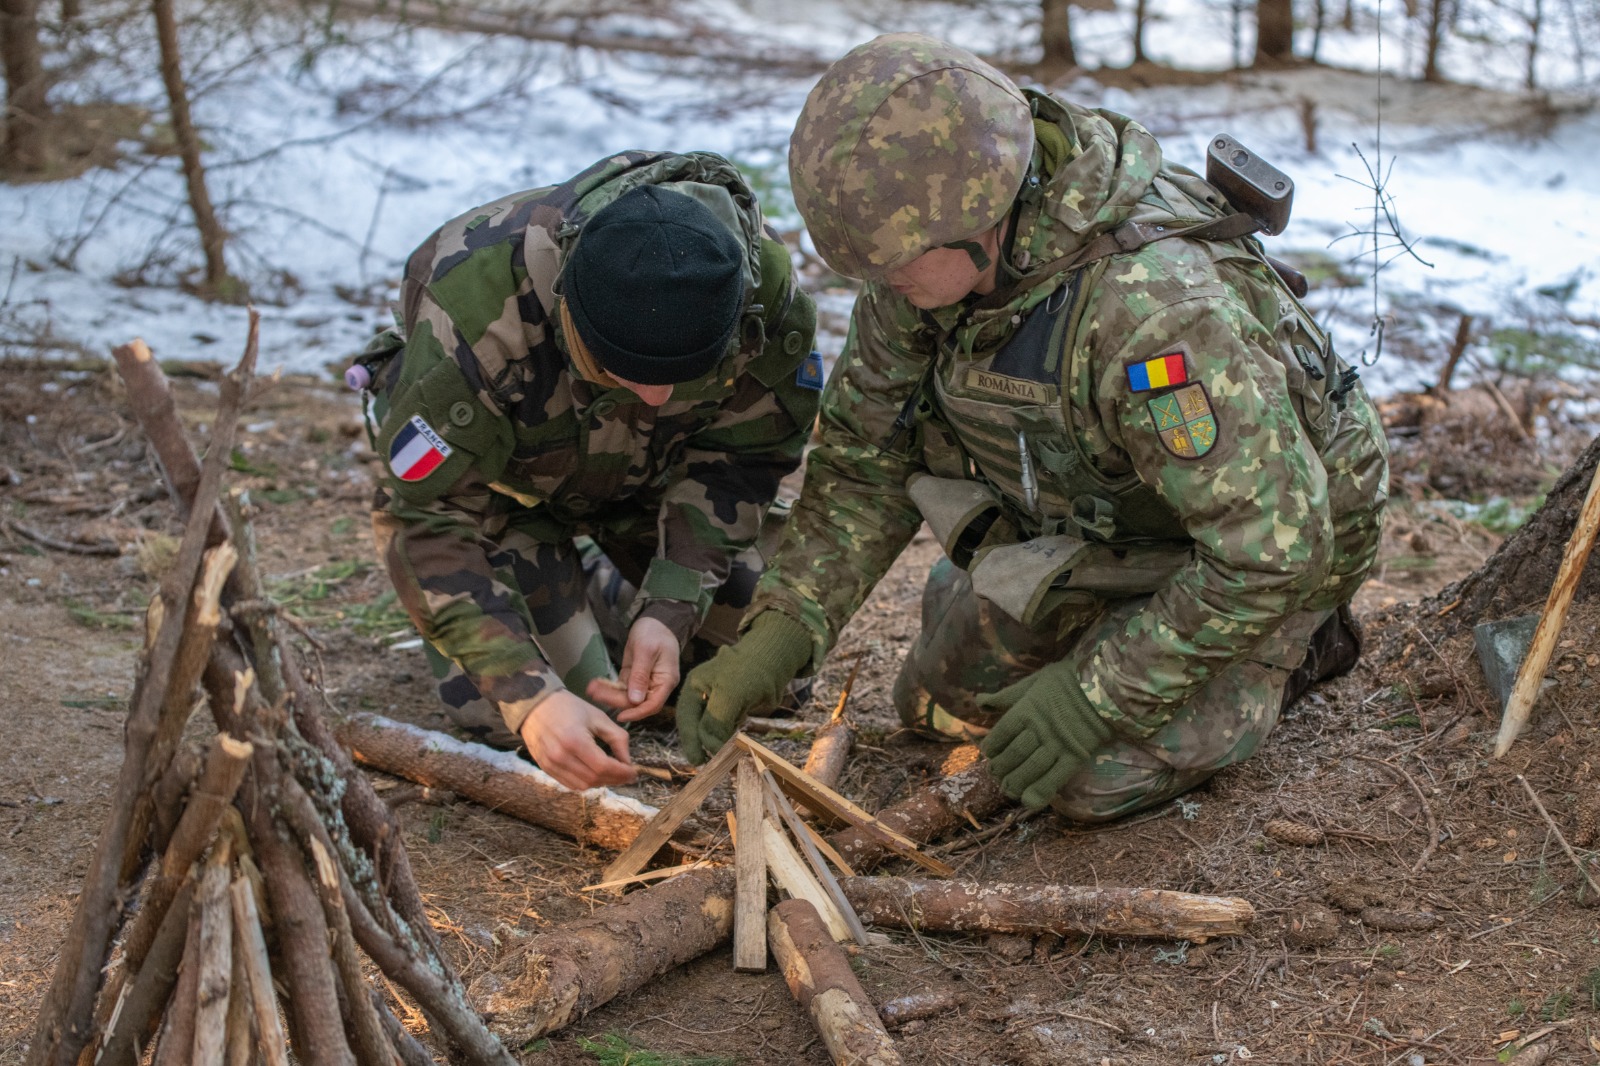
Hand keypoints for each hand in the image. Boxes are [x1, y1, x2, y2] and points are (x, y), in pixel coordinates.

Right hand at [516, 691, 635, 789]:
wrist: (535, 705)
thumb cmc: (569, 707)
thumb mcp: (598, 717)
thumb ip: (617, 739)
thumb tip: (628, 761)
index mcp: (575, 740)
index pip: (603, 767)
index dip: (622, 773)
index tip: (634, 772)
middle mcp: (560, 756)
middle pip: (594, 779)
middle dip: (614, 779)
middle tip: (626, 774)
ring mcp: (550, 764)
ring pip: (582, 786)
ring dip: (601, 783)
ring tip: (612, 774)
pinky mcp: (545, 768)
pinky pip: (569, 784)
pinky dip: (585, 783)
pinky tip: (594, 774)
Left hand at [586, 616, 679, 722]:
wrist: (654, 620)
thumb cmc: (654, 633)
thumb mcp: (646, 651)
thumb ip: (640, 675)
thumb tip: (635, 700)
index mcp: (665, 681)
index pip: (653, 705)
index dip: (637, 713)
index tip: (621, 716)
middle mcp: (656, 686)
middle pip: (636, 702)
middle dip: (615, 700)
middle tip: (595, 694)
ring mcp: (644, 682)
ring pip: (626, 696)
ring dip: (608, 694)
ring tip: (591, 688)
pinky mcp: (633, 678)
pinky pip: (621, 687)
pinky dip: (609, 687)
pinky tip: (596, 684)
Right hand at [675, 612, 812, 763]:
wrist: (775, 659)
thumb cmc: (750, 672)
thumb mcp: (729, 695)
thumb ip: (715, 722)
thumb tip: (711, 748)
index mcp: (694, 686)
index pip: (687, 718)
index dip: (692, 740)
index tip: (701, 761)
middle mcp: (703, 694)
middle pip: (698, 726)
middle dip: (704, 746)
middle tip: (709, 767)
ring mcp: (720, 701)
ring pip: (713, 730)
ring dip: (718, 747)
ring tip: (725, 764)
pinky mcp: (736, 708)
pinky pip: (729, 729)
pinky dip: (731, 742)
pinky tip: (735, 753)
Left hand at [976, 659, 1112, 809]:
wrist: (1105, 686)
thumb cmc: (1068, 680)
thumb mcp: (1034, 681)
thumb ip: (1007, 695)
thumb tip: (979, 702)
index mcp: (1026, 710)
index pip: (1000, 734)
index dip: (991, 747)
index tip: (990, 754)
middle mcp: (1038, 729)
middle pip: (1013, 755)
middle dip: (1001, 768)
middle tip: (997, 776)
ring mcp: (1057, 745)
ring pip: (1031, 769)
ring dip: (1016, 782)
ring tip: (1009, 789)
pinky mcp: (1076, 757)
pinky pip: (1055, 778)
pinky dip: (1041, 791)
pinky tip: (1029, 801)